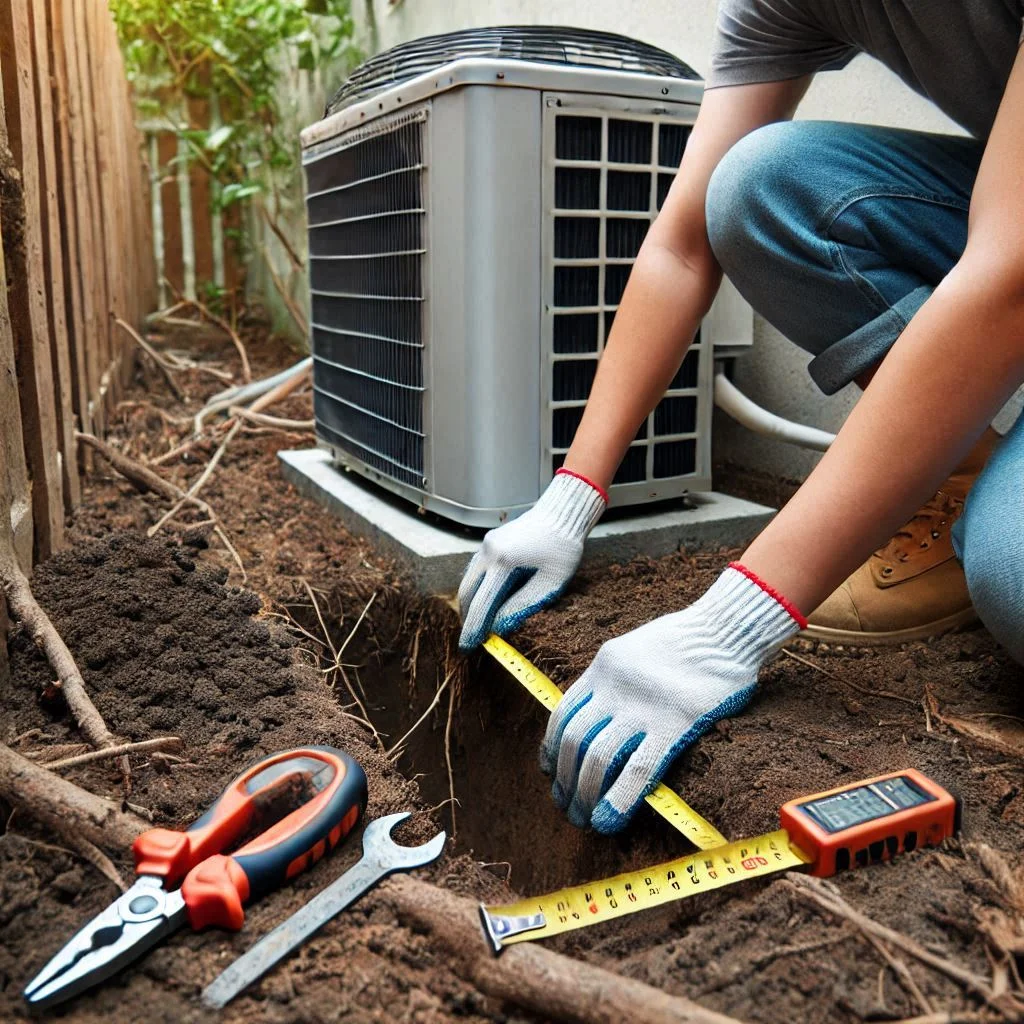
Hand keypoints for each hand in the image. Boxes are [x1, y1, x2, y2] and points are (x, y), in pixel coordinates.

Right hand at [458, 470, 605, 649]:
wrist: (563, 514)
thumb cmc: (563, 549)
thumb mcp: (549, 584)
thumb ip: (521, 607)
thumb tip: (498, 628)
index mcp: (503, 562)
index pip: (482, 604)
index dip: (474, 629)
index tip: (468, 647)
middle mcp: (488, 551)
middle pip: (467, 593)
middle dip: (467, 618)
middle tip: (471, 640)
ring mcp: (486, 544)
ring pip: (468, 581)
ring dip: (471, 603)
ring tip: (478, 624)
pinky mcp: (490, 542)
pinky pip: (477, 570)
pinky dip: (478, 589)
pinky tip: (486, 602)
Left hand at [540, 564, 805, 832]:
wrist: (727, 629)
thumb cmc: (689, 639)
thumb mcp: (637, 648)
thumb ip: (616, 677)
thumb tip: (602, 714)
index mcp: (604, 664)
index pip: (563, 713)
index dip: (552, 748)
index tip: (550, 772)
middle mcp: (614, 684)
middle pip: (575, 740)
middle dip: (565, 779)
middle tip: (566, 805)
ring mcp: (642, 704)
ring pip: (598, 757)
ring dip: (585, 794)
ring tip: (583, 819)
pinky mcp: (674, 722)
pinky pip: (638, 768)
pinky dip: (618, 798)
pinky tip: (607, 820)